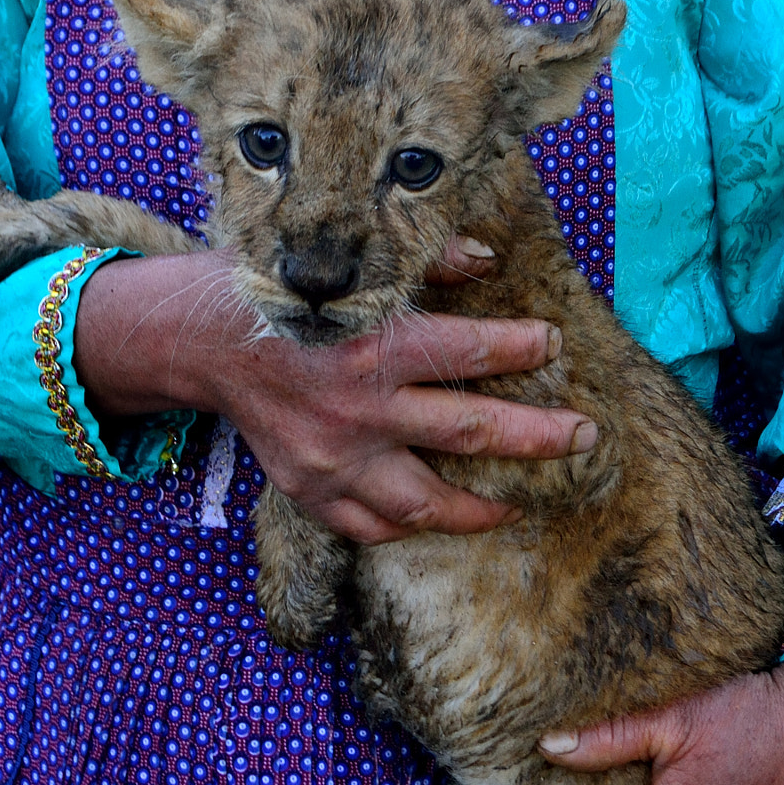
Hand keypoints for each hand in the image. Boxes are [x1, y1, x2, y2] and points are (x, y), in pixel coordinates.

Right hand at [72, 238, 597, 542]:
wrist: (199, 342)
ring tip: (520, 500)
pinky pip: (371, 527)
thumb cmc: (279, 295)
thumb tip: (486, 256)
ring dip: (483, 504)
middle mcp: (359, 409)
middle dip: (537, 434)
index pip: (468, 349)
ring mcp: (335, 460)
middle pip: (470, 430)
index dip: (521, 346)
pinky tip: (440, 518)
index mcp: (373, 346)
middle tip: (583, 434)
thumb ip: (421, 264)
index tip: (554, 342)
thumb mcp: (345, 267)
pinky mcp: (311, 490)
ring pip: (428, 500)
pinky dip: (410, 528)